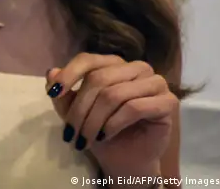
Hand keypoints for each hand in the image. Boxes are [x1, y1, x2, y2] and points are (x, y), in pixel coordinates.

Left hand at [46, 53, 177, 174]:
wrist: (124, 159)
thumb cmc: (100, 131)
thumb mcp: (75, 112)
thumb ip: (64, 93)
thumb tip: (51, 72)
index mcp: (114, 64)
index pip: (88, 60)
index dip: (68, 74)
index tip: (53, 93)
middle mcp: (136, 68)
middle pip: (99, 79)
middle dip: (80, 109)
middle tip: (70, 133)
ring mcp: (155, 83)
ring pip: (114, 94)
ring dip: (94, 121)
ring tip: (84, 139)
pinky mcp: (168, 102)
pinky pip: (134, 108)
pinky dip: (114, 124)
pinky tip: (105, 136)